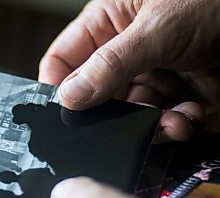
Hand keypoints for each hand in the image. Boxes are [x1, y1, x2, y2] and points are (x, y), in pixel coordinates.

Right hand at [39, 0, 219, 141]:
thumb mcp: (158, 27)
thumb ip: (111, 64)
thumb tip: (69, 96)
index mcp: (107, 24)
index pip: (62, 62)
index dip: (58, 88)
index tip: (65, 112)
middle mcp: (124, 50)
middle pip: (97, 95)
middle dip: (115, 114)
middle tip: (134, 119)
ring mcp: (152, 72)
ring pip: (130, 112)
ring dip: (150, 123)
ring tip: (174, 120)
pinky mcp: (178, 91)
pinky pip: (161, 118)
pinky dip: (174, 124)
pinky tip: (188, 117)